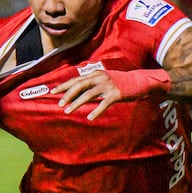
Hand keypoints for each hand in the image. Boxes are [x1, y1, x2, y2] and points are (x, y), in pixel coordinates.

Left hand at [55, 68, 170, 119]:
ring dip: (77, 103)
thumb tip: (76, 93)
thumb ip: (91, 84)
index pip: (76, 79)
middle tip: (59, 104)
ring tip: (68, 111)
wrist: (139, 81)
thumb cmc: (119, 82)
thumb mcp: (104, 80)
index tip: (52, 92)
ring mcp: (108, 85)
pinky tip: (89, 118)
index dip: (64, 86)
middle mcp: (100, 78)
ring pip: (89, 94)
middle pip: (79, 85)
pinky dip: (96, 111)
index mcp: (95, 74)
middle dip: (68, 95)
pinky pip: (103, 103)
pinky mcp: (116, 94)